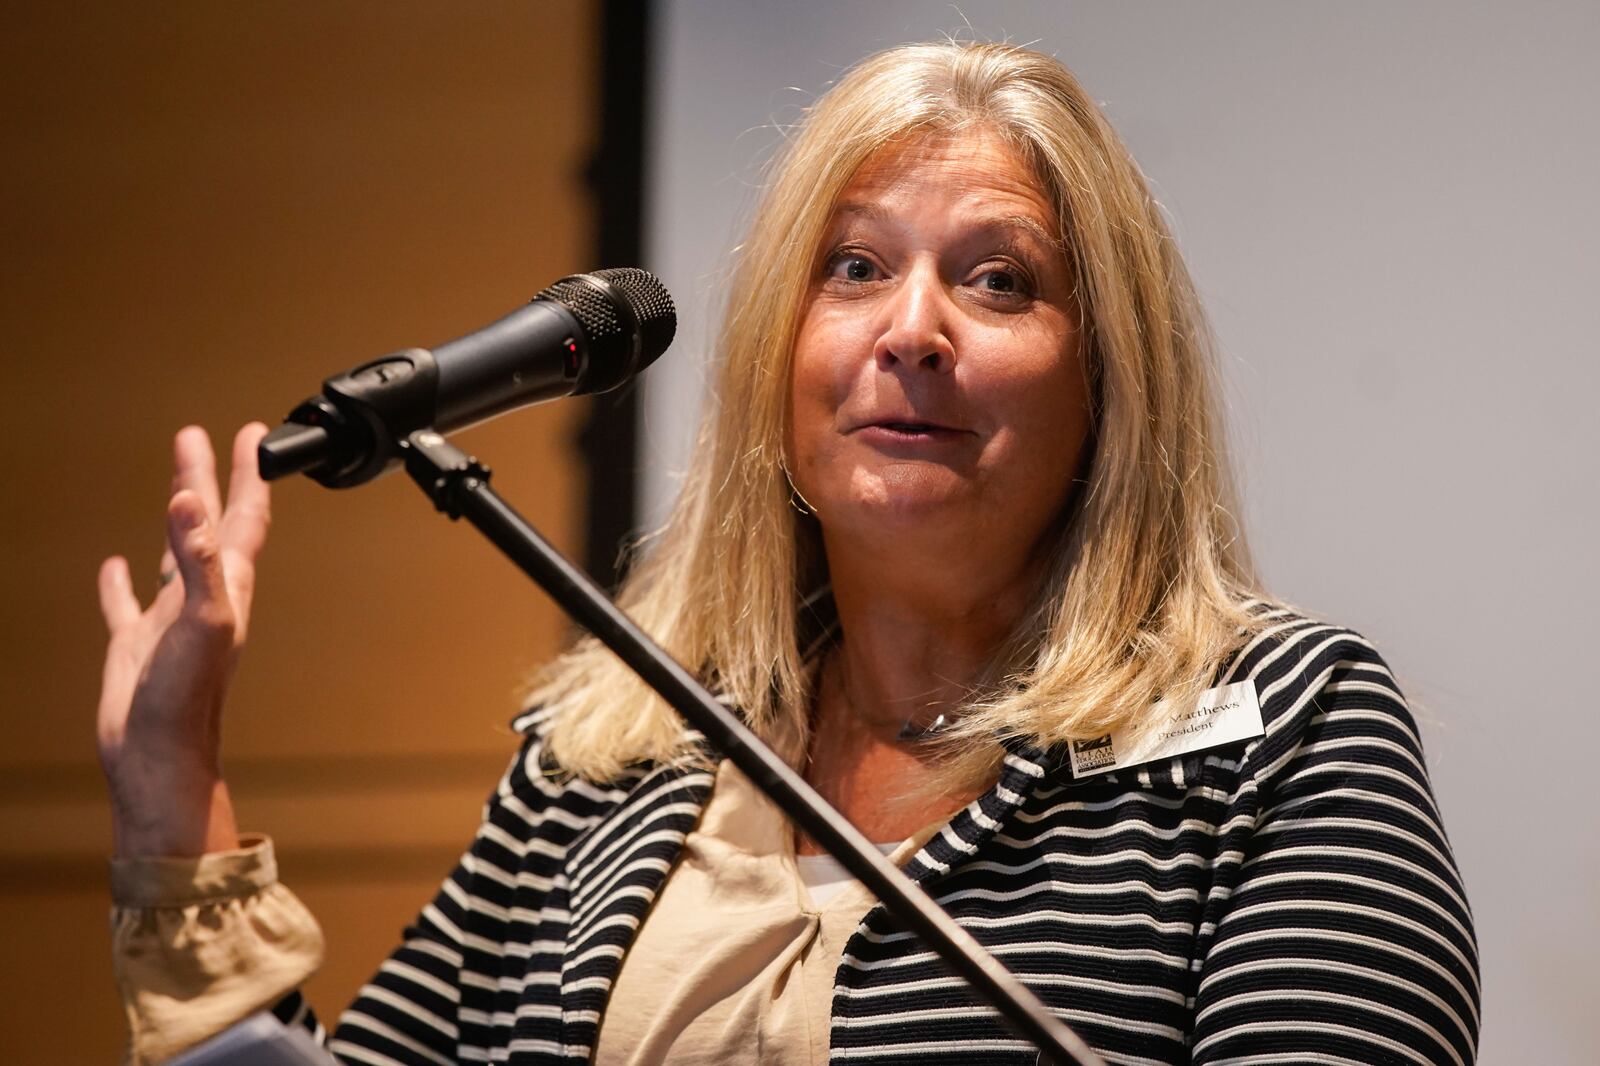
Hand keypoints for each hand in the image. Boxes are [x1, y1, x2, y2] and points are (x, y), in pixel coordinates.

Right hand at [96, 424, 271, 857]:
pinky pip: (128, 603)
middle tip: (199, 435)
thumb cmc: (188, 697)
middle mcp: (204, 596)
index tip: (253, 433)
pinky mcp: (136, 644)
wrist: (159, 756)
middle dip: (207, 477)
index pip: (245, 516)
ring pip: (174, 554)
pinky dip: (121, 582)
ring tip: (174, 483)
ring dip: (175, 518)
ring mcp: (169, 619)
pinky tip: (115, 565)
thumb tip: (189, 501)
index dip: (249, 474)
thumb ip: (199, 559)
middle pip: (208, 522)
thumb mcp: (201, 618)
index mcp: (228, 586)